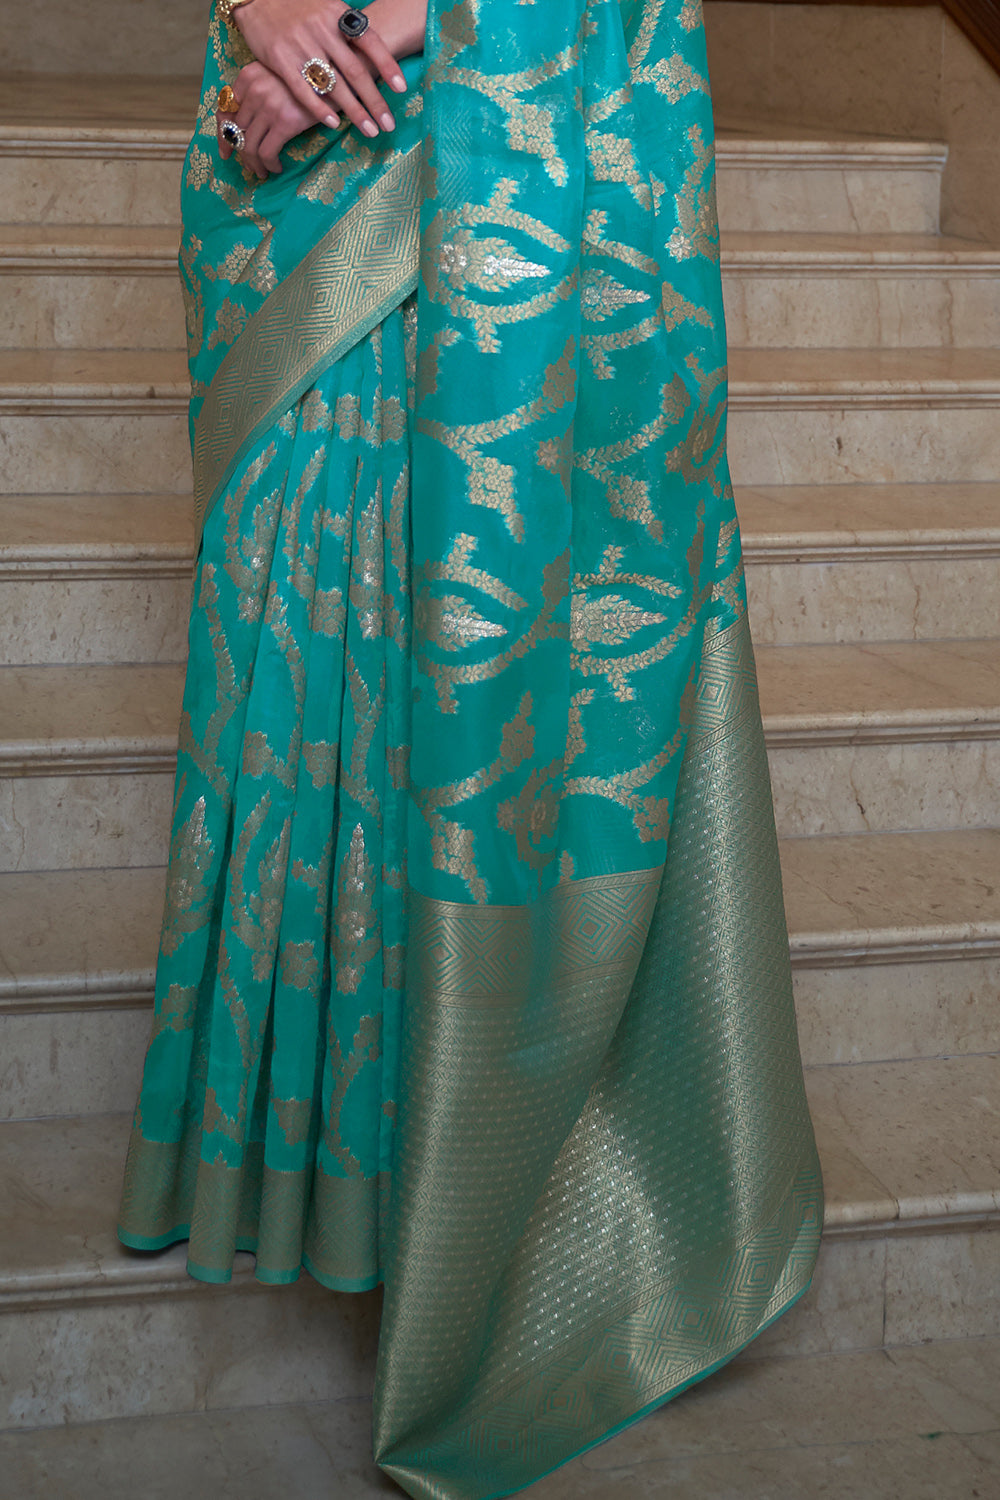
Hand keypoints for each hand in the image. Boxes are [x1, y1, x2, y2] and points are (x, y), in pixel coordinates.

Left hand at [217, 62, 318, 178]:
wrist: (334, 79)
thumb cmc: (306, 81)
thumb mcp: (276, 77)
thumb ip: (257, 93)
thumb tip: (240, 126)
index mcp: (248, 76)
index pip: (224, 109)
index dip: (223, 135)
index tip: (226, 152)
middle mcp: (254, 89)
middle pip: (236, 130)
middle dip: (242, 153)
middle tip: (251, 166)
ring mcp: (268, 106)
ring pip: (248, 145)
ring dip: (254, 164)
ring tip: (262, 171)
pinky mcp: (284, 122)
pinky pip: (266, 152)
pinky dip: (269, 164)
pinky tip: (276, 167)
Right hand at [233, 0, 423, 139]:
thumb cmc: (299, 8)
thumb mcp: (327, 9)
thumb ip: (348, 30)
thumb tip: (375, 57)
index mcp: (337, 15)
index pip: (369, 41)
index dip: (387, 65)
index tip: (401, 89)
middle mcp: (322, 30)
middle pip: (355, 71)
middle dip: (374, 101)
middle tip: (389, 124)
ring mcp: (301, 45)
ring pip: (334, 85)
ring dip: (354, 111)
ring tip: (370, 131)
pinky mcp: (280, 59)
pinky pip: (304, 90)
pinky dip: (319, 108)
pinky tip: (333, 124)